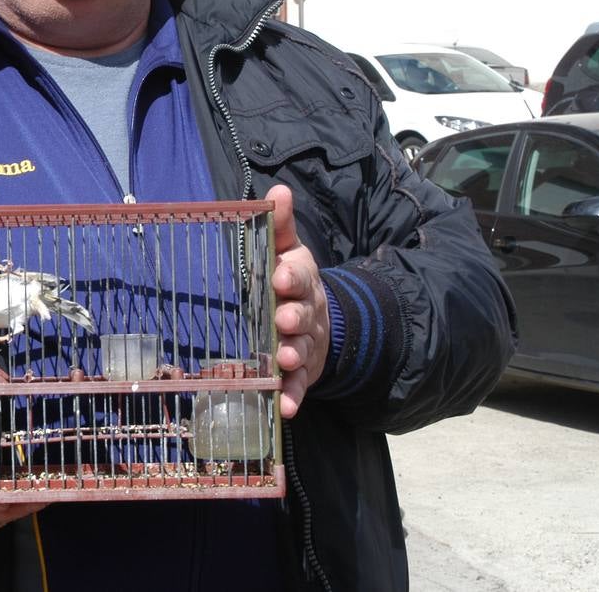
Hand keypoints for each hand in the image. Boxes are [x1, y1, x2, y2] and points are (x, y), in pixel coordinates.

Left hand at [267, 183, 329, 418]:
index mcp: (302, 281)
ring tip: (283, 359)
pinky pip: (299, 386)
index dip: (292, 276)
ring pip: (303, 351)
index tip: (280, 274)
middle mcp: (308, 314)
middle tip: (282, 319)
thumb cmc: (291, 282)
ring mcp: (308, 345)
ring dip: (294, 356)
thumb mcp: (288, 251)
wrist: (320, 321)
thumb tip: (278, 190)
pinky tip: (284, 408)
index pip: (300, 275)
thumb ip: (280, 225)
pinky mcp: (304, 373)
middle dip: (294, 317)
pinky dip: (293, 397)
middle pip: (303, 316)